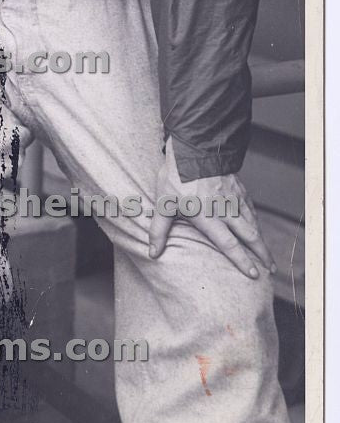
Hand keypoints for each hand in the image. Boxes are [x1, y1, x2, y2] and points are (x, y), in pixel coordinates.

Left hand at [148, 144, 275, 278]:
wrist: (195, 148)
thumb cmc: (177, 177)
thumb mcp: (164, 203)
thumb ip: (159, 230)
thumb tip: (152, 253)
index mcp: (209, 217)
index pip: (229, 245)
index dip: (242, 261)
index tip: (254, 274)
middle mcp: (226, 210)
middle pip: (250, 236)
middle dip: (262, 254)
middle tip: (271, 270)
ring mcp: (234, 198)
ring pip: (253, 223)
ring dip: (262, 239)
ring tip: (267, 254)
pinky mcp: (238, 188)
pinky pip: (250, 208)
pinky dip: (256, 221)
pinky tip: (256, 225)